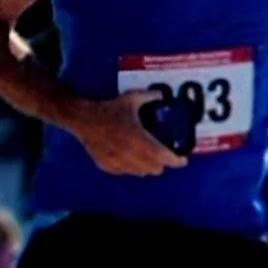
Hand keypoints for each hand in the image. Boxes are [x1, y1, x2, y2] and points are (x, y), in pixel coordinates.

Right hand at [72, 94, 186, 176]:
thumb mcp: (131, 99)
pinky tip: (128, 157)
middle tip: (163, 154)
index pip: (164, 157)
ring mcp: (119, 163)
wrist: (83, 119)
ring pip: (141, 172)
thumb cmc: (109, 109)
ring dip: (147, 166)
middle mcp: (131, 155)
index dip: (177, 161)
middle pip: (155, 169)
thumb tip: (162, 95)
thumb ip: (150, 96)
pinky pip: (125, 172)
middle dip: (162, 163)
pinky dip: (130, 167)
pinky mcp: (108, 166)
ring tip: (147, 157)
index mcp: (140, 140)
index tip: (183, 159)